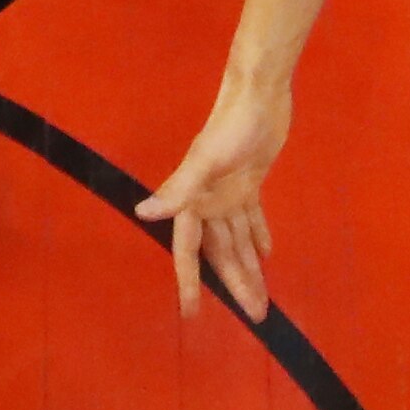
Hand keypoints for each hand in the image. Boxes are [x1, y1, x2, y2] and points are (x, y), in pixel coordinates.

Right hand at [134, 76, 290, 320]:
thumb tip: (143, 214)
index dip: (190, 283)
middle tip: (254, 317)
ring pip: (237, 240)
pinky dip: (258, 235)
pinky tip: (266, 254)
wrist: (259, 92)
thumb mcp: (207, 159)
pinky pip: (251, 217)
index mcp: (194, 200)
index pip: (190, 251)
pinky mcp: (249, 181)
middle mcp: (208, 201)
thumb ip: (179, 189)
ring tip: (263, 299)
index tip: (191, 314)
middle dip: (235, 284)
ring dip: (249, 268)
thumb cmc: (232, 125)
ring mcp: (229, 192)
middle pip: (221, 253)